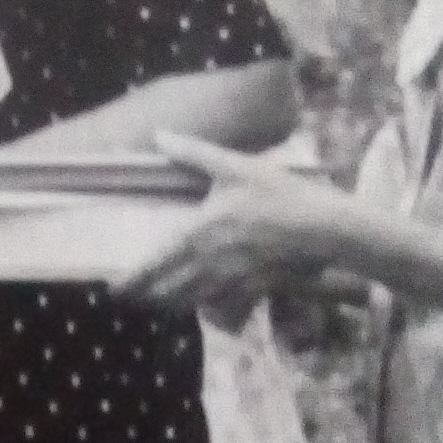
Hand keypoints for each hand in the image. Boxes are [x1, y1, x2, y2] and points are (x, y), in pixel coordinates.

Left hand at [118, 132, 362, 322]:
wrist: (328, 229)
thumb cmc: (281, 195)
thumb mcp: (237, 167)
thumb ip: (194, 154)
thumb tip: (159, 136)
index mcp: (198, 235)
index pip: (155, 265)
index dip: (132, 282)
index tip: (114, 290)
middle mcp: (209, 264)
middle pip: (168, 292)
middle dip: (146, 298)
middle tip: (130, 300)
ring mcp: (231, 282)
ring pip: (191, 302)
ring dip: (171, 304)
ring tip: (157, 303)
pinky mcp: (254, 290)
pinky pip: (222, 305)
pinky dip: (206, 306)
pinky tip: (203, 303)